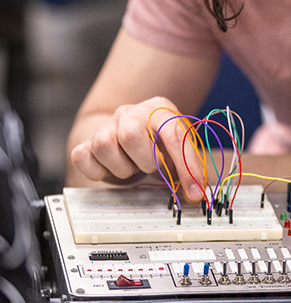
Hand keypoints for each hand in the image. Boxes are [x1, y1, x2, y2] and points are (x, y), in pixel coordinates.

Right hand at [70, 97, 203, 201]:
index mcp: (159, 108)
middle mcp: (130, 112)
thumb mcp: (176, 151)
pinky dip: (98, 171)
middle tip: (152, 168)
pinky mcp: (86, 142)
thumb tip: (196, 193)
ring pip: (104, 144)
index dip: (186, 167)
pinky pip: (82, 156)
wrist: (126, 139)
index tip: (193, 192)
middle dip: (146, 161)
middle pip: (131, 134)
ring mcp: (106, 125)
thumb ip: (188, 168)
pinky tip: (111, 169)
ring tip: (132, 168)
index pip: (173, 134)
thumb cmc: (156, 147)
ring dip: (123, 167)